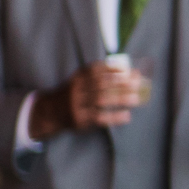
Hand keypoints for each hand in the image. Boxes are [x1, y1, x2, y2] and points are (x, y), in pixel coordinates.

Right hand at [30, 61, 144, 137]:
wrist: (50, 112)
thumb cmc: (74, 94)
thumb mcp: (80, 81)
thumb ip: (98, 76)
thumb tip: (128, 72)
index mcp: (78, 78)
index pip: (96, 70)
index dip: (113, 69)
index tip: (129, 70)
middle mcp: (76, 89)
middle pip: (101, 84)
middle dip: (121, 83)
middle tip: (138, 84)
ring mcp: (77, 105)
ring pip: (101, 100)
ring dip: (120, 99)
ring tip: (136, 99)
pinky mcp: (80, 119)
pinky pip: (99, 117)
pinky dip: (114, 117)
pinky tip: (127, 116)